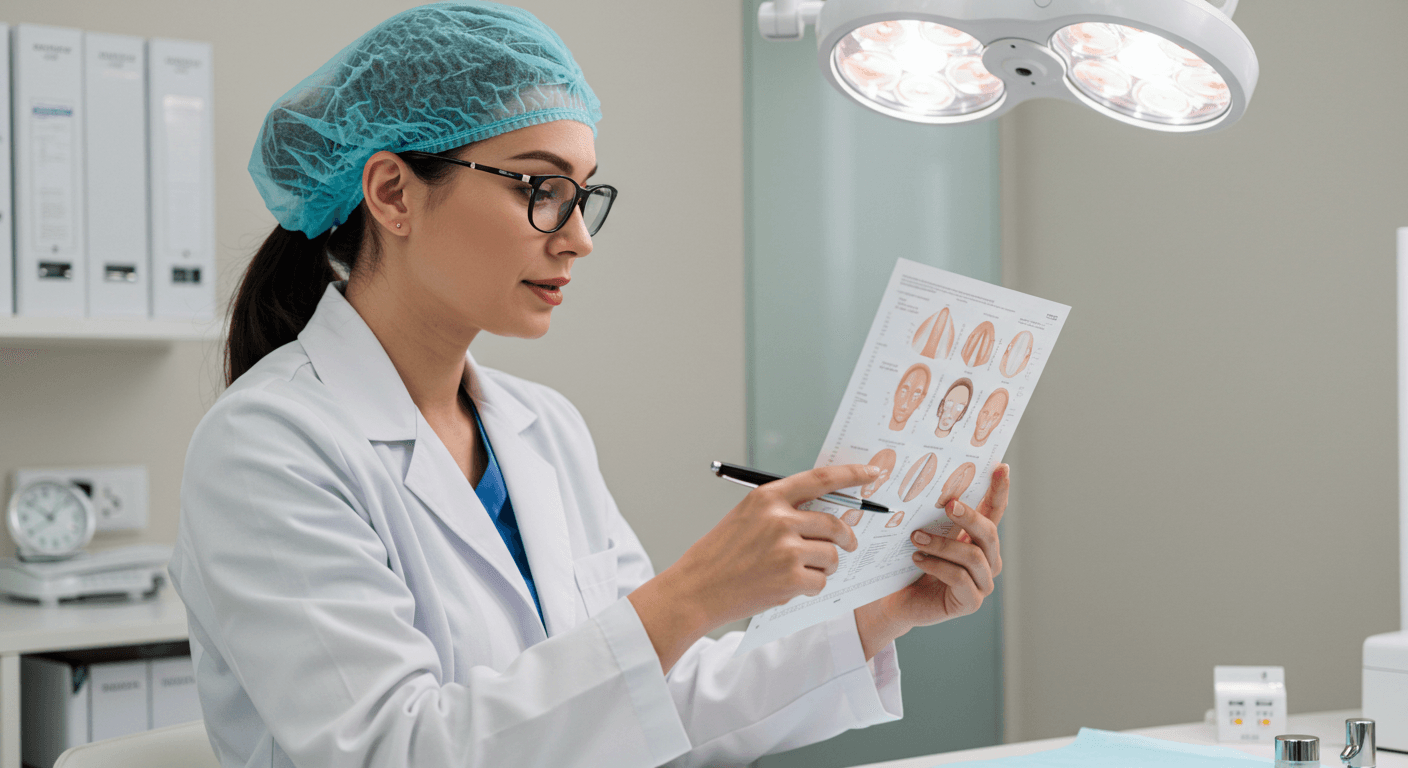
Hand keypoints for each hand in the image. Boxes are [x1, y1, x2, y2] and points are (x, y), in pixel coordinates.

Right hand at [628, 464, 872, 671]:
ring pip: (832, 556)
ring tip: (802, 571)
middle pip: (835, 524)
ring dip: (825, 567)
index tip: (873, 473)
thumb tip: (828, 513)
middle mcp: (779, 518)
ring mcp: (786, 549)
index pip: (821, 479)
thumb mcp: (747, 518)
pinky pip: (821, 581)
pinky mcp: (790, 578)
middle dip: (847, 538)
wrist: (695, 589)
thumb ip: (783, 510)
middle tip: (848, 545)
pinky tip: (789, 587)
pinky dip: (811, 587)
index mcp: (768, 497)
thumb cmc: (720, 555)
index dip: (852, 475)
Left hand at [855, 464, 1008, 659]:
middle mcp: (987, 559)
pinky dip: (937, 566)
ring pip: (972, 556)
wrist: (898, 599)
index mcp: (979, 539)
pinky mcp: (971, 601)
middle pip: (988, 533)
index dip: (1000, 490)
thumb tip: (929, 482)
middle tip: (948, 504)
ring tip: (915, 538)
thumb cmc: (913, 562)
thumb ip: (936, 516)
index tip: (1001, 467)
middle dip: (969, 517)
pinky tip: (917, 559)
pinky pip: (959, 578)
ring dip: (942, 545)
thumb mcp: (926, 534)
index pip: (995, 511)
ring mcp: (982, 582)